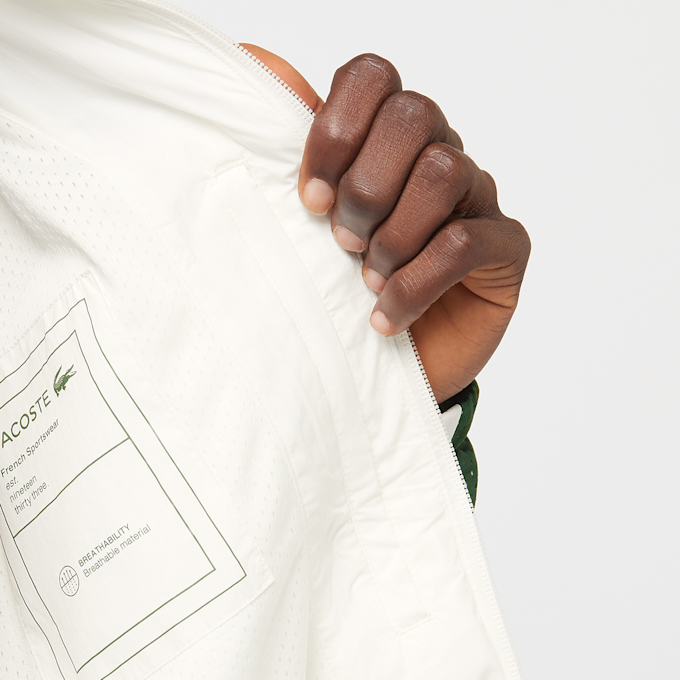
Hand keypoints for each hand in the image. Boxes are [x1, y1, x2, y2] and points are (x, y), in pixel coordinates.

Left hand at [242, 47, 529, 402]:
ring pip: (443, 173)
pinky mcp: (505, 247)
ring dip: (392, 236)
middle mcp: (438, 155)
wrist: (381, 366)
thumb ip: (285, 149)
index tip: (311, 199)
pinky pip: (465, 242)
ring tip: (367, 280)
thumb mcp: (302, 225)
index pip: (373, 78)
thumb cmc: (341, 290)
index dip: (335, 130)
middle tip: (342, 243)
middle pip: (413, 117)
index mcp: (388, 140)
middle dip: (365, 187)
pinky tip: (386, 316)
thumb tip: (259, 59)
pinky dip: (414, 284)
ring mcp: (479, 198)